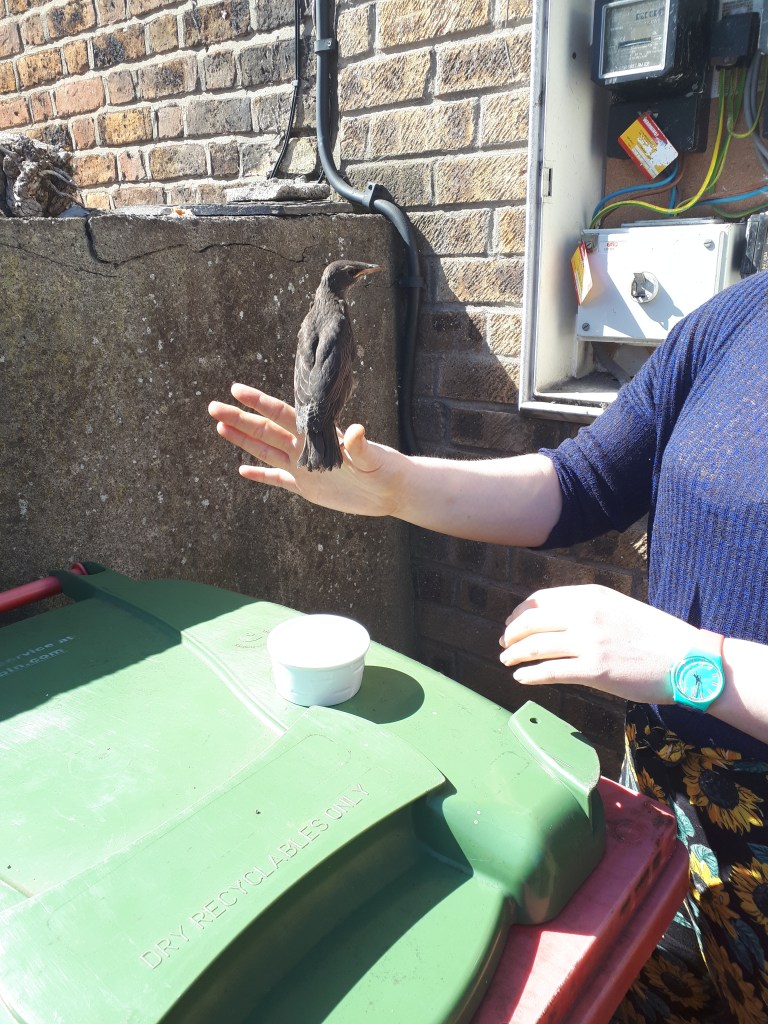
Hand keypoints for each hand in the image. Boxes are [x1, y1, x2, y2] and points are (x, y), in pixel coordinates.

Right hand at [208, 383, 403, 517]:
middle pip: (265, 430)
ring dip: (243, 440)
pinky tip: (242, 470)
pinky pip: (278, 480)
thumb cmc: (384, 469)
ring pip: (266, 450)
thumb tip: (356, 430)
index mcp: (317, 435)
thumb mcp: (372, 457)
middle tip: (213, 407)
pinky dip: (260, 475)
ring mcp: (304, 467)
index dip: (259, 403)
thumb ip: (359, 445)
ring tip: (219, 427)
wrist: (391, 490)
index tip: (236, 389)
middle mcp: (305, 448)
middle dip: (239, 418)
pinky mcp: (308, 488)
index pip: (282, 415)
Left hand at [499, 584, 700, 703]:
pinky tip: (521, 678)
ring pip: (535, 646)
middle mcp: (585, 614)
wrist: (686, 659)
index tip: (510, 623)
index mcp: (590, 596)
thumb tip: (554, 620)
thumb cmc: (654, 636)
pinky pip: (550, 671)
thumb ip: (586, 610)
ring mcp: (589, 642)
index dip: (520, 613)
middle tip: (504, 644)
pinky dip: (530, 674)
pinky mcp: (594, 670)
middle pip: (531, 622)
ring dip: (514, 654)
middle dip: (511, 634)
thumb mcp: (617, 607)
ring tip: (506, 661)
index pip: (540, 600)